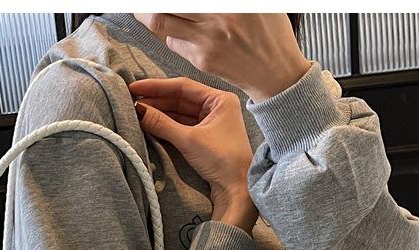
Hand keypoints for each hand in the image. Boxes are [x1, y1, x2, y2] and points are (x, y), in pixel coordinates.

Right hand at [129, 76, 257, 232]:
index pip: (183, 86)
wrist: (237, 190)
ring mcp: (210, 123)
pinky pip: (181, 126)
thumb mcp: (188, 140)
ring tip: (136, 112)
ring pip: (179, 113)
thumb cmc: (221, 160)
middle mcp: (216, 107)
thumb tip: (138, 110)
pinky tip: (150, 124)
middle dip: (156, 100)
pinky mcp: (205, 138)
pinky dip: (166, 125)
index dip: (156, 86)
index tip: (134, 86)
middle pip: (180, 99)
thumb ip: (161, 123)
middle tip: (131, 101)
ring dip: (159, 113)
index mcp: (219, 99)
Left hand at [135, 13, 311, 102]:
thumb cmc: (270, 33)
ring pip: (162, 26)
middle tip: (140, 4)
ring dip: (152, 16)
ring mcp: (207, 42)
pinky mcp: (202, 61)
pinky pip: (176, 43)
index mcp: (230, 4)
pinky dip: (172, 33)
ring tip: (148, 11)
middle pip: (162, 9)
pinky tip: (179, 29)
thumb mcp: (256, 4)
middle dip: (145, 7)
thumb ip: (223, 1)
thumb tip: (198, 2)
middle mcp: (217, 19)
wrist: (277, 73)